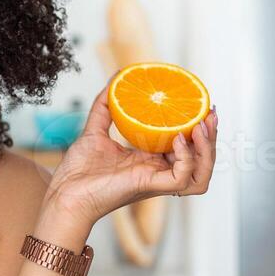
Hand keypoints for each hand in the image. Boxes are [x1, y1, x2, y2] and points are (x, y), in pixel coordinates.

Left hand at [44, 87, 217, 228]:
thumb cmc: (78, 172)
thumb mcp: (94, 132)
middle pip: (201, 161)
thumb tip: (112, 81)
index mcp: (150, 162)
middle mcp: (158, 172)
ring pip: (200, 173)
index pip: (187, 148)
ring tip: (201, 126)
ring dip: (207, 150)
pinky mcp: (149, 186)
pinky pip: (181, 177)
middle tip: (209, 114)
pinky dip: (186, 157)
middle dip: (211, 138)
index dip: (200, 131)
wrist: (64, 194)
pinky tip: (177, 139)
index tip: (203, 108)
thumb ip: (104, 107)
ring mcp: (155, 181)